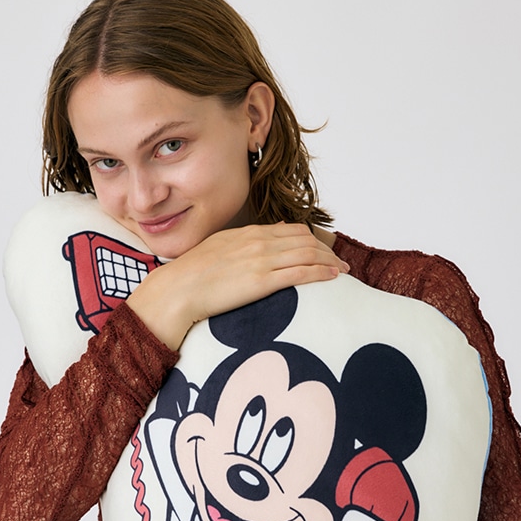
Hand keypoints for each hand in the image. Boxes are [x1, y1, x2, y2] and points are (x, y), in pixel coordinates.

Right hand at [127, 222, 347, 349]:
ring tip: (342, 271)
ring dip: (329, 262)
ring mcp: (262, 260)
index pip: (291, 230)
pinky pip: (301, 272)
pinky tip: (333, 277)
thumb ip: (246, 242)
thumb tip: (271, 236)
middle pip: (305, 240)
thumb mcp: (221, 247)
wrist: (178, 290)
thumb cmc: (193, 275)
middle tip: (339, 262)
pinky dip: (321, 273)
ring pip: (308, 254)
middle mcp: (259, 242)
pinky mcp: (263, 281)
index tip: (322, 250)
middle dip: (326, 251)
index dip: (312, 240)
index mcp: (248, 233)